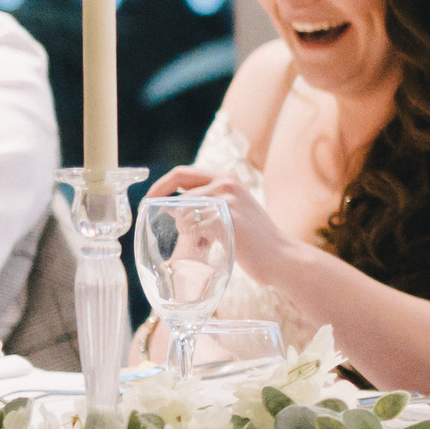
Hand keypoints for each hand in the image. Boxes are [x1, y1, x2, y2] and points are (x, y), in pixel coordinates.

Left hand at [147, 163, 301, 294]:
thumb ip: (206, 202)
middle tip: (164, 221)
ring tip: (201, 241)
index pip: (182, 173)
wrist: (280, 255)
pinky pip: (194, 227)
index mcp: (227, 178)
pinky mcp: (228, 219)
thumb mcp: (231, 210)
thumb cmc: (253, 238)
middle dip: (167, 206)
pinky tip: (207, 246)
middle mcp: (227, 183)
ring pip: (183, 211)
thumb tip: (171, 206)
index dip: (160, 185)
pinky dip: (196, 239)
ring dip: (185, 228)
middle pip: (179, 188)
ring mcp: (228, 200)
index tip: (150, 200)